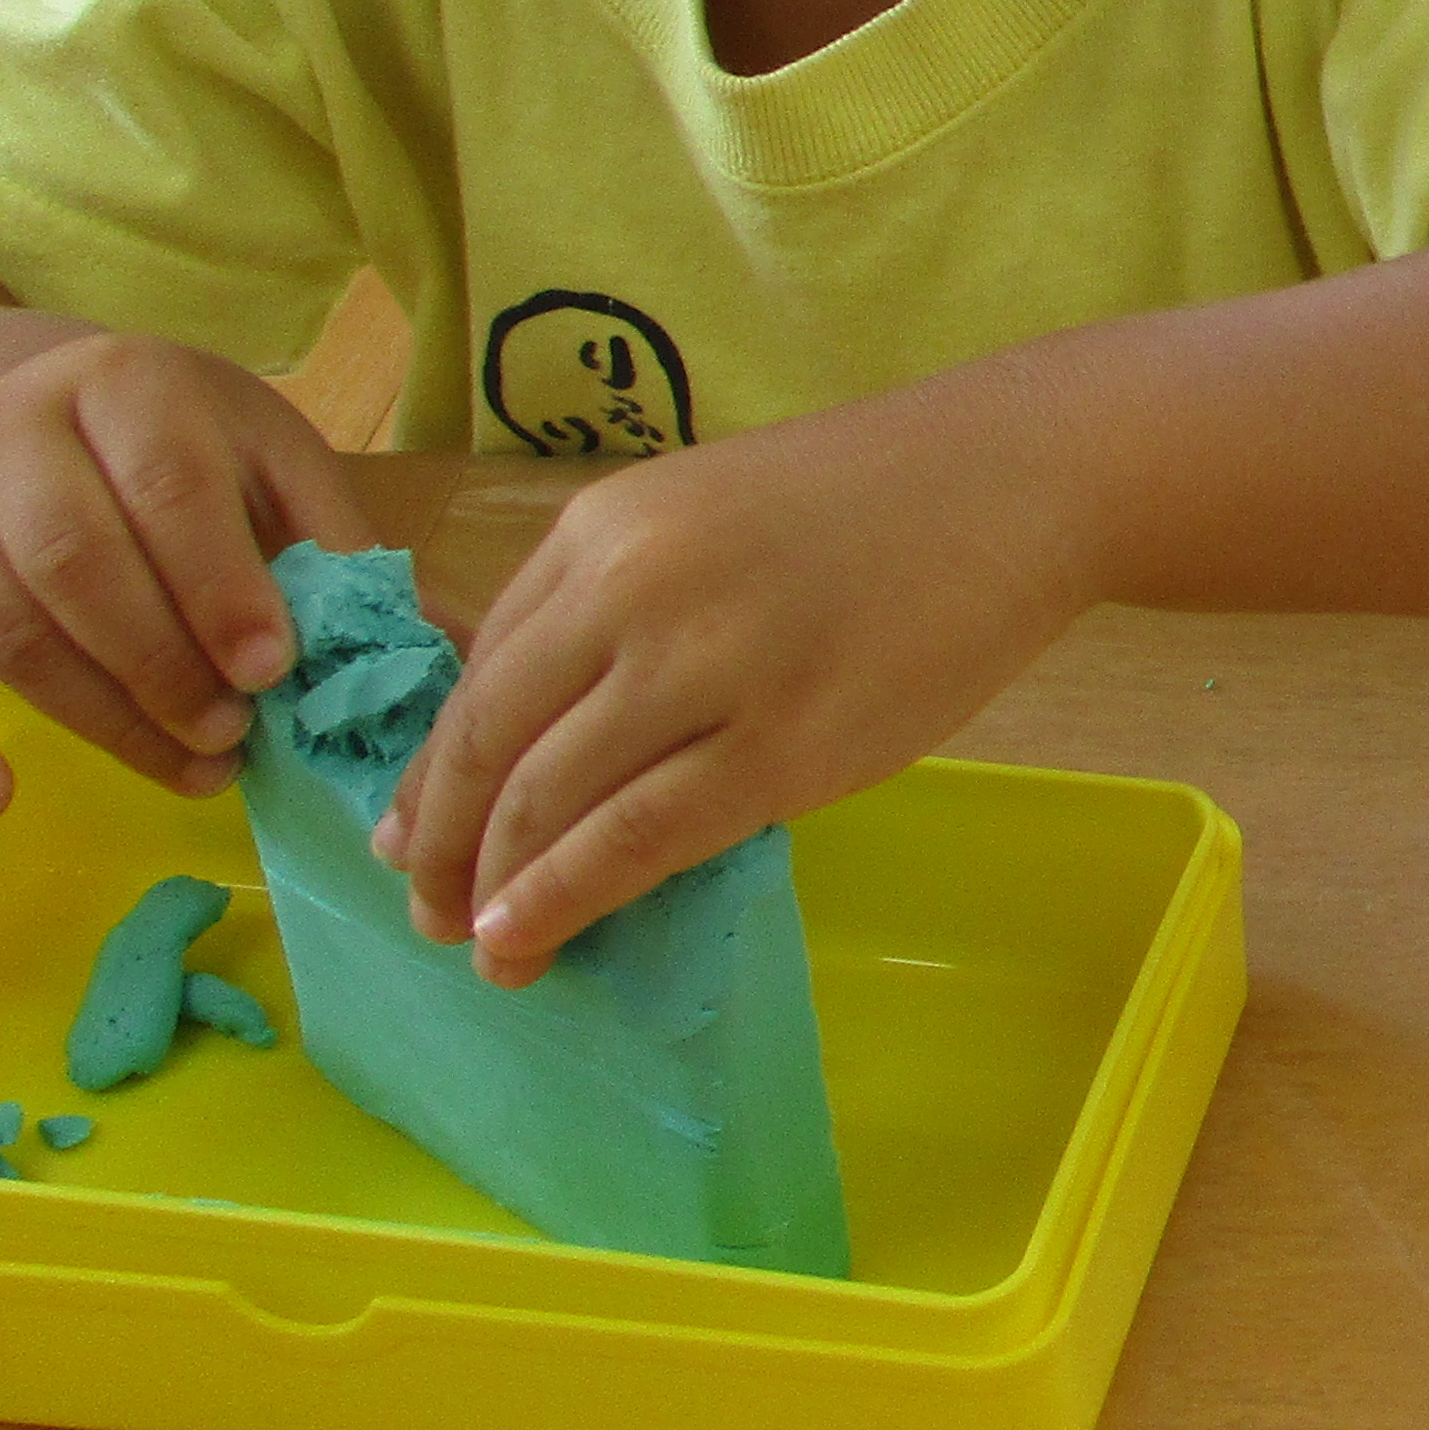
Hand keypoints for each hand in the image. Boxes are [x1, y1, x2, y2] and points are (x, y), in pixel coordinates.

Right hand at [0, 335, 377, 818]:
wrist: (38, 422)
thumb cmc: (185, 453)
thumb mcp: (269, 464)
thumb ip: (341, 546)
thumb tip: (447, 648)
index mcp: (123, 385)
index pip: (164, 485)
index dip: (218, 583)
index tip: (272, 667)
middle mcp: (10, 435)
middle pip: (73, 561)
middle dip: (162, 660)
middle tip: (235, 730)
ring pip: (7, 630)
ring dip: (102, 717)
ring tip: (195, 767)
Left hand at [381, 403, 1091, 981]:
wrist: (1016, 482)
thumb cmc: (872, 501)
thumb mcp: (704, 514)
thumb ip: (618, 603)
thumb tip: (539, 736)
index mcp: (601, 530)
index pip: (479, 674)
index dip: (431, 775)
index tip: (412, 839)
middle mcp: (630, 593)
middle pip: (489, 744)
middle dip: (440, 846)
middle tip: (426, 910)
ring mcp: (707, 671)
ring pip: (548, 802)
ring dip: (498, 890)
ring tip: (489, 946)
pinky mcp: (784, 748)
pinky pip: (637, 839)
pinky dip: (564, 898)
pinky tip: (530, 938)